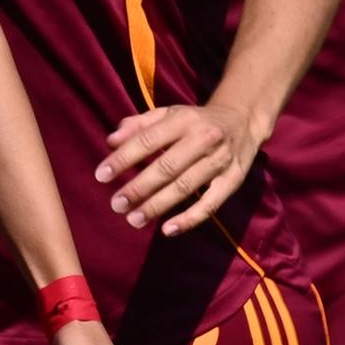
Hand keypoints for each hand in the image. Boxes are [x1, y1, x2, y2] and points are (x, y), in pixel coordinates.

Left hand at [97, 100, 264, 234]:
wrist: (243, 120)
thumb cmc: (195, 120)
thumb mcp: (168, 114)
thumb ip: (138, 125)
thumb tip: (110, 141)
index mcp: (184, 119)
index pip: (149, 139)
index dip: (124, 158)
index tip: (101, 175)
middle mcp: (204, 138)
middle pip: (168, 166)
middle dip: (139, 187)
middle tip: (116, 204)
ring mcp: (220, 161)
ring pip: (186, 186)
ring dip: (158, 205)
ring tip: (133, 219)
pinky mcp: (233, 180)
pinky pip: (211, 204)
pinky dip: (190, 219)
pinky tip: (168, 230)